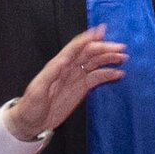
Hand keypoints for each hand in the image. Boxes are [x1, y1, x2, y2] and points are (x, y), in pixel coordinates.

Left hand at [4, 25, 125, 142]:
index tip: (102, 31)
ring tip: (123, 58)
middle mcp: (68, 69)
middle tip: (121, 48)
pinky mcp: (81, 89)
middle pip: (89, 53)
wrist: (31, 122)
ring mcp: (76, 78)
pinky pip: (97, 78)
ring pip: (95, 63)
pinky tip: (119, 74)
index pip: (75, 48)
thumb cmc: (31, 106)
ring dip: (109, 58)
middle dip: (104, 48)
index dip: (87, 38)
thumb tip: (64, 59)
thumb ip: (51, 74)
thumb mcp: (38, 89)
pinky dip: (108, 74)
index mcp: (58, 66)